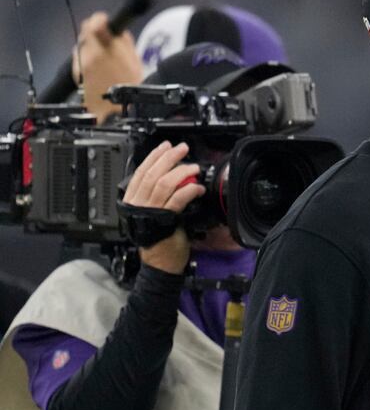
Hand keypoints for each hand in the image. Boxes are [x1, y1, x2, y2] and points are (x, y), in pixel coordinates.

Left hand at [72, 11, 141, 121]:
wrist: (118, 110)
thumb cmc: (131, 86)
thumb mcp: (135, 60)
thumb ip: (123, 41)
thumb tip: (115, 30)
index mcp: (106, 49)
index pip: (95, 23)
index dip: (100, 20)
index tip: (105, 22)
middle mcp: (89, 55)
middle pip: (85, 32)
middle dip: (94, 33)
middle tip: (105, 39)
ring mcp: (81, 64)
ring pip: (81, 45)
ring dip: (90, 46)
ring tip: (103, 56)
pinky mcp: (76, 73)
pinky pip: (79, 58)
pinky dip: (86, 58)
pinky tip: (98, 67)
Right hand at [122, 141, 203, 273]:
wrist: (160, 262)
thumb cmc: (158, 238)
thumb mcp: (152, 212)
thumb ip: (156, 195)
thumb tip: (171, 176)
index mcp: (132, 200)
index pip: (141, 172)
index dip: (153, 157)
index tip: (165, 147)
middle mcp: (138, 203)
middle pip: (152, 174)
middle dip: (168, 158)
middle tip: (182, 150)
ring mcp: (150, 211)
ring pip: (163, 184)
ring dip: (181, 172)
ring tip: (193, 168)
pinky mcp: (164, 219)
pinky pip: (176, 199)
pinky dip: (188, 191)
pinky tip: (197, 188)